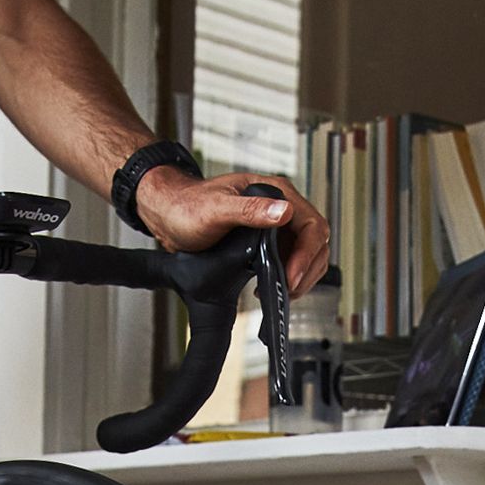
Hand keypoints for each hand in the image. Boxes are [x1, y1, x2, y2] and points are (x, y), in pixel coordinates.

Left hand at [135, 168, 330, 295]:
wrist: (169, 215)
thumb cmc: (188, 206)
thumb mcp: (217, 209)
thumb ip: (250, 210)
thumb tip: (284, 211)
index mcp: (275, 192)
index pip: (311, 224)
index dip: (307, 254)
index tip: (293, 276)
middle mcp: (279, 207)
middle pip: (315, 241)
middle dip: (308, 268)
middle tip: (291, 290)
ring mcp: (275, 225)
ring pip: (307, 252)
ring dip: (303, 275)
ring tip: (285, 292)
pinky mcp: (267, 240)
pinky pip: (291, 259)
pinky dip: (291, 276)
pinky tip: (275, 286)